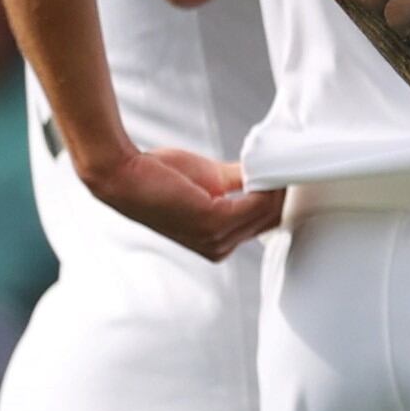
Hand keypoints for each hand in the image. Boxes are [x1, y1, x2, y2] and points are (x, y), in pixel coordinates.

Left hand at [83, 145, 281, 261]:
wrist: (123, 175)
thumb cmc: (156, 176)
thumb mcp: (209, 180)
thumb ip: (240, 182)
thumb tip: (269, 173)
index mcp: (217, 244)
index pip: (264, 224)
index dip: (277, 198)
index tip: (286, 174)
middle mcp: (219, 248)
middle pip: (273, 219)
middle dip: (282, 191)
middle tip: (286, 163)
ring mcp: (217, 238)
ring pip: (270, 210)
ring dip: (278, 184)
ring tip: (275, 161)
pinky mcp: (214, 221)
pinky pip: (260, 201)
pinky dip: (268, 182)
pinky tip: (264, 167)